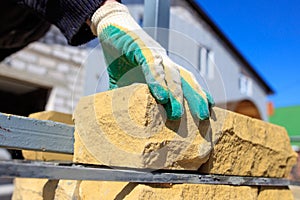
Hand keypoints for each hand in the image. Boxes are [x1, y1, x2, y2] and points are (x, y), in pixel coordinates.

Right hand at [91, 2, 213, 119]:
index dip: (197, 96)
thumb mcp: (123, 81)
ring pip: (173, 74)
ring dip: (177, 94)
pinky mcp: (142, 48)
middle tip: (202, 117)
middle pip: (186, 80)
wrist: (109, 26)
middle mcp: (164, 62)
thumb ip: (126, 98)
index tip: (206, 113)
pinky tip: (161, 96)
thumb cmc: (119, 55)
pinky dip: (158, 81)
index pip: (185, 83)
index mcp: (163, 70)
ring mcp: (155, 54)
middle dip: (195, 98)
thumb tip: (120, 119)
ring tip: (178, 114)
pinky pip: (153, 66)